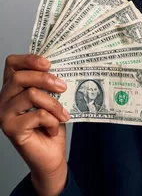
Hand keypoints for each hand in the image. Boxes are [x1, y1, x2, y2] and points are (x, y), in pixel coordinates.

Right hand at [0, 54, 69, 195]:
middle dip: (46, 79)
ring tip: (63, 114)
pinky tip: (53, 128)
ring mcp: (4, 114)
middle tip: (63, 87)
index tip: (49, 64)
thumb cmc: (51, 125)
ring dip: (54, 104)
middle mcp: (3, 99)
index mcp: (13, 88)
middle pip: (21, 77)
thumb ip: (49, 84)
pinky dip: (52, 120)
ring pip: (31, 95)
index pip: (12, 64)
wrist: (51, 154)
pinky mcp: (11, 129)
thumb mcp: (52, 99)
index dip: (29, 59)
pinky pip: (37, 115)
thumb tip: (63, 65)